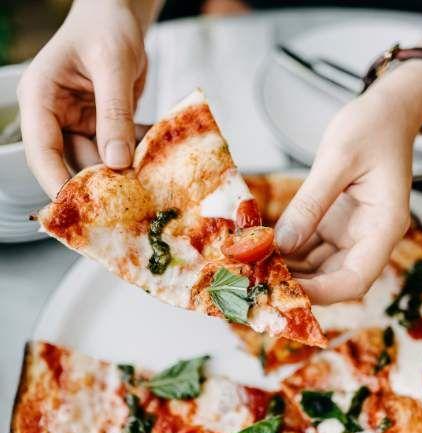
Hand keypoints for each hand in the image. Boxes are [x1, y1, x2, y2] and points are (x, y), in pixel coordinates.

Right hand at [18, 0, 150, 195]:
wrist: (120, 14)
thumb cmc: (107, 26)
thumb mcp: (113, 66)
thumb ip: (115, 113)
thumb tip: (117, 160)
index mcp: (41, 98)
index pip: (42, 150)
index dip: (58, 182)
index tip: (81, 208)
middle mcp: (55, 114)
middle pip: (73, 162)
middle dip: (103, 184)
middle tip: (134, 204)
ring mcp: (80, 121)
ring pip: (100, 160)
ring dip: (128, 172)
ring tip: (155, 185)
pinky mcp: (104, 125)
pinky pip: (121, 149)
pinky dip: (140, 156)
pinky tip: (163, 162)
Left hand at [273, 62, 421, 304]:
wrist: (389, 112)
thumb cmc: (372, 127)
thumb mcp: (338, 158)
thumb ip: (311, 203)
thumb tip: (281, 244)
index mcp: (385, 226)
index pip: (356, 279)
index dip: (321, 293)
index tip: (283, 290)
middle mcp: (372, 238)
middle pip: (336, 280)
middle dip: (298, 285)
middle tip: (253, 278)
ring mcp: (354, 233)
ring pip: (320, 269)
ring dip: (289, 271)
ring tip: (250, 266)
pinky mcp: (338, 225)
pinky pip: (312, 249)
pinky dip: (288, 252)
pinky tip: (259, 248)